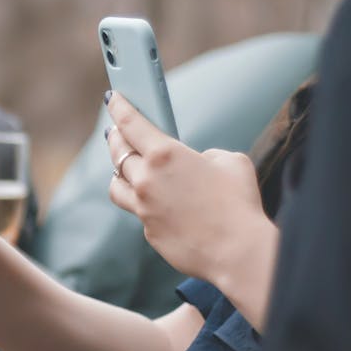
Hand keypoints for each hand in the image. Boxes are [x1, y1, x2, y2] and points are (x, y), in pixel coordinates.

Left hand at [105, 93, 275, 294]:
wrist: (237, 252)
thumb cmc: (239, 203)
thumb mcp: (230, 161)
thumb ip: (206, 155)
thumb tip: (196, 163)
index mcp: (164, 154)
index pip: (130, 123)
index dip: (119, 107)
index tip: (112, 98)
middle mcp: (146, 179)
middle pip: (118, 152)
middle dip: (117, 138)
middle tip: (117, 132)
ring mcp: (143, 208)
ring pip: (117, 185)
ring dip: (119, 173)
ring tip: (125, 168)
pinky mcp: (148, 231)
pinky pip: (140, 212)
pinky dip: (145, 204)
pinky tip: (157, 204)